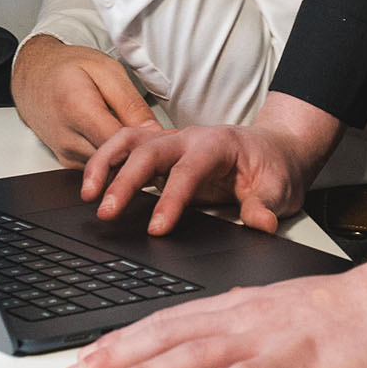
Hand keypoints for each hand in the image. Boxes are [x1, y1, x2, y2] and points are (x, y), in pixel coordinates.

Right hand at [11, 36, 159, 165]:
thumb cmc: (69, 67)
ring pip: (109, 170)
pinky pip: (100, 170)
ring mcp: (66, 155)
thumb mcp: (106, 71)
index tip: (173, 143)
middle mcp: (68, 139)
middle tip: (171, 147)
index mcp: (78, 109)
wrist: (33, 77)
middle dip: (145, 156)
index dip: (149, 145)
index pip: (120, 142)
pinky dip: (118, 161)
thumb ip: (131, 104)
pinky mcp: (68, 164)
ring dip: (132, 161)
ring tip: (153, 146)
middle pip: (115, 161)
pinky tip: (131, 149)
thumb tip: (156, 134)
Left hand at [62, 216, 366, 367]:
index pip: (168, 321)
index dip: (122, 339)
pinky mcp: (296, 357)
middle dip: (116, 356)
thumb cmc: (344, 316)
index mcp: (240, 306)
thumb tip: (200, 348)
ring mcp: (268, 335)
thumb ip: (241, 329)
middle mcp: (244, 315)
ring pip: (195, 354)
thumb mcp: (281, 317)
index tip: (85, 358)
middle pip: (168, 334)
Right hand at [80, 91, 340, 235]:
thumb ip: (265, 204)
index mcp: (217, 145)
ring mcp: (173, 144)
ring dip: (106, 163)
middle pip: (150, 150)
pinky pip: (128, 150)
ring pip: (131, 140)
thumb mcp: (278, 187)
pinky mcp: (163, 155)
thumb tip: (260, 223)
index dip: (171, 198)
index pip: (189, 170)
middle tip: (107, 212)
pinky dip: (107, 162)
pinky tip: (92, 186)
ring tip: (88, 194)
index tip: (156, 228)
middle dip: (125, 179)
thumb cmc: (273, 168)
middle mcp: (190, 139)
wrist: (273, 149)